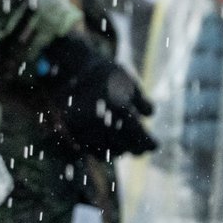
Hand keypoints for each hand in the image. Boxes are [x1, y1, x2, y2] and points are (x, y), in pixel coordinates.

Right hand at [35, 34, 157, 156]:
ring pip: (107, 151)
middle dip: (135, 148)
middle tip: (142, 149)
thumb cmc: (103, 74)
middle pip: (124, 146)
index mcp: (118, 107)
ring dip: (119, 150)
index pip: (138, 134)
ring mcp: (84, 129)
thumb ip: (141, 100)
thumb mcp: (127, 81)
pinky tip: (110, 147)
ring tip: (126, 147)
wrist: (67, 71)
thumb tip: (150, 115)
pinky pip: (90, 150)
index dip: (148, 143)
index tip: (155, 146)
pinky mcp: (72, 134)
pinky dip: (102, 151)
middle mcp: (101, 122)